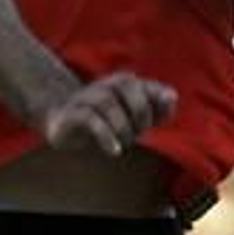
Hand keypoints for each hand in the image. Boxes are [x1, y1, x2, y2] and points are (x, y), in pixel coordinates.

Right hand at [42, 72, 176, 156]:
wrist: (61, 124)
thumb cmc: (105, 121)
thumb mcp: (132, 117)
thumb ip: (155, 108)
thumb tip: (172, 97)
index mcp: (123, 83)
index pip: (147, 84)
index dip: (158, 101)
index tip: (160, 121)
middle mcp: (105, 85)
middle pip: (126, 83)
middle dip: (139, 110)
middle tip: (140, 132)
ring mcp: (85, 97)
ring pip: (107, 100)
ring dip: (122, 125)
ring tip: (126, 144)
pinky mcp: (70, 115)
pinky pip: (89, 118)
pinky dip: (105, 134)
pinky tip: (114, 151)